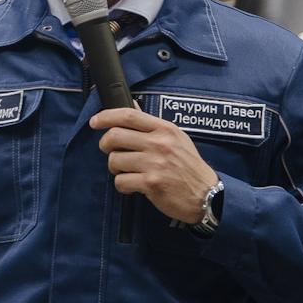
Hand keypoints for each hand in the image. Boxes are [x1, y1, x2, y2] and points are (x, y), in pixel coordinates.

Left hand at [90, 107, 220, 223]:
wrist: (206, 195)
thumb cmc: (188, 167)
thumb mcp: (176, 138)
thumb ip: (152, 125)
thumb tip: (130, 107)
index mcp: (164, 129)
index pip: (128, 115)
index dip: (107, 116)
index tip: (95, 122)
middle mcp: (159, 144)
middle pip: (115, 136)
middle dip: (105, 145)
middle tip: (111, 152)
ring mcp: (154, 164)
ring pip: (114, 160)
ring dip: (115, 168)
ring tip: (127, 172)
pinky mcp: (151, 183)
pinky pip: (121, 181)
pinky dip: (123, 185)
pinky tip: (134, 186)